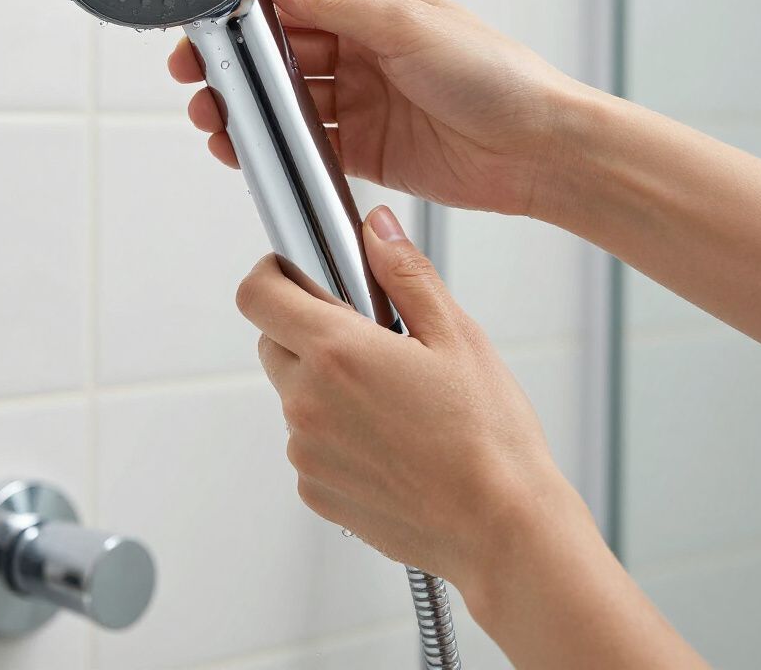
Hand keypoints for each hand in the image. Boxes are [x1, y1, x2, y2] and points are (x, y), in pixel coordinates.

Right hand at [168, 0, 577, 214]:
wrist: (537, 148)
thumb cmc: (495, 75)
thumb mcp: (407, 25)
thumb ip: (334, 2)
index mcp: (372, 12)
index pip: (294, 4)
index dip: (247, 13)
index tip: (208, 21)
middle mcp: (363, 55)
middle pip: (283, 56)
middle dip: (237, 64)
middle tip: (197, 73)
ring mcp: (364, 104)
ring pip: (290, 103)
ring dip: (250, 108)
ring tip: (213, 114)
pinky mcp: (367, 149)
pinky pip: (311, 146)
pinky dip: (277, 147)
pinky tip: (246, 147)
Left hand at [237, 206, 708, 669]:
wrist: (502, 531)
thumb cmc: (489, 438)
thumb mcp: (456, 335)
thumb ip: (404, 273)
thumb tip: (376, 229)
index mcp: (337, 352)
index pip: (258, 293)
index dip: (274, 274)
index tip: (300, 275)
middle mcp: (308, 402)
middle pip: (274, 341)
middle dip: (308, 329)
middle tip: (368, 340)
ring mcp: (306, 451)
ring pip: (293, 393)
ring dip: (323, 384)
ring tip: (390, 398)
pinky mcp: (314, 490)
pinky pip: (307, 442)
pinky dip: (333, 432)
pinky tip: (387, 439)